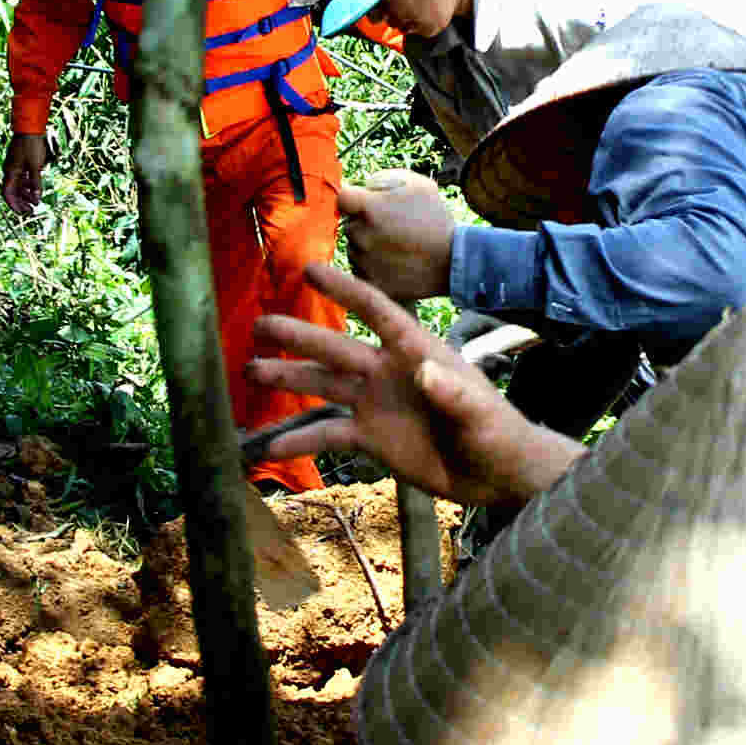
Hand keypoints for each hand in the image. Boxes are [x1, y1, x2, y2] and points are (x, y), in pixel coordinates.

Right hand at [1, 130, 50, 217]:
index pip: (7, 194)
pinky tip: (35, 191)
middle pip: (13, 192)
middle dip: (21, 203)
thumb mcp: (36, 166)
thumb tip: (37, 199)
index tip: (22, 213)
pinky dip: (28, 186)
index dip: (13, 205)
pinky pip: (22, 178)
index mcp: (10, 172)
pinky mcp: (20, 163)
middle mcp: (10, 171)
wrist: (30, 129)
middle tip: (30, 211)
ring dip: (25, 195)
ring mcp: (14, 167)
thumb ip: (36, 183)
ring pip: (18, 186)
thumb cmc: (31, 146)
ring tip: (35, 204)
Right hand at [250, 263, 579, 510]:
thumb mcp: (479, 412)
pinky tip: (269, 447)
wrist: (495, 474)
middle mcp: (388, 372)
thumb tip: (425, 371)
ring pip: (324, 386)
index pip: (378, 312)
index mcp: (416, 352)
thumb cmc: (495, 433)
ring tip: (250, 371)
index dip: (347, 290)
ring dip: (289, 378)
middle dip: (299, 336)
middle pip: (336, 348)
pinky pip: (328, 434)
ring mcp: (376, 404)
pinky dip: (299, 440)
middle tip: (259, 324)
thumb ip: (453, 392)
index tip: (312, 269)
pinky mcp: (371, 438)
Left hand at [337, 173, 457, 301]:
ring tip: (397, 246)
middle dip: (363, 224)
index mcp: (369, 208)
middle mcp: (360, 234)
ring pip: (354, 248)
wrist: (454, 260)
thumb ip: (383, 180)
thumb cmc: (436, 219)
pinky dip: (373, 267)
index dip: (352, 199)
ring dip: (367, 246)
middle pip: (348, 225)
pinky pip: (361, 271)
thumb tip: (363, 187)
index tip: (362, 204)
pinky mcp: (370, 283)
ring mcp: (363, 261)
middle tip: (391, 228)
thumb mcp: (417, 184)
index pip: (341, 198)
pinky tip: (394, 263)